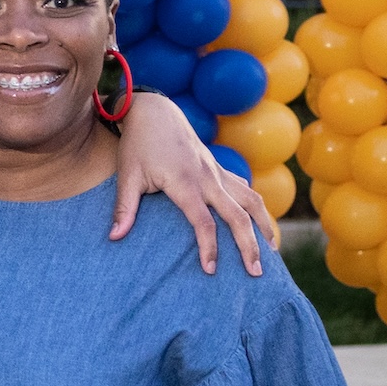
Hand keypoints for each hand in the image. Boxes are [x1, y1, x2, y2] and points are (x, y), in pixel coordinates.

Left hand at [109, 92, 271, 275]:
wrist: (155, 111)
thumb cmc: (138, 144)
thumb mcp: (127, 176)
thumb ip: (124, 208)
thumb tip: (114, 237)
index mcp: (185, 183)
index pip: (204, 222)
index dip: (209, 247)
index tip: (211, 270)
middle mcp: (208, 178)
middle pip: (238, 216)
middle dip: (249, 246)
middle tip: (256, 274)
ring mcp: (218, 172)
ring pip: (252, 201)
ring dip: (264, 226)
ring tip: (272, 252)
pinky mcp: (219, 169)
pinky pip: (246, 190)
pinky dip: (257, 209)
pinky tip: (261, 225)